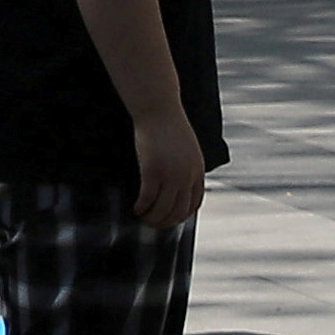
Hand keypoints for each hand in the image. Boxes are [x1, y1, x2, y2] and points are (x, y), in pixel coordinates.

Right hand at [129, 107, 209, 234]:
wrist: (159, 111)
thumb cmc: (170, 127)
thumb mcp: (188, 150)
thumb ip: (188, 167)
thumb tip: (180, 184)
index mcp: (198, 171)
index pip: (195, 203)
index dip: (182, 215)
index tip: (172, 219)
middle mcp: (187, 176)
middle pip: (179, 211)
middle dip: (165, 222)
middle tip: (153, 224)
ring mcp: (170, 175)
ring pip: (163, 209)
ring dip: (152, 218)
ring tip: (143, 217)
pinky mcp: (152, 171)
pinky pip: (148, 198)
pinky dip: (141, 207)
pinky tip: (136, 208)